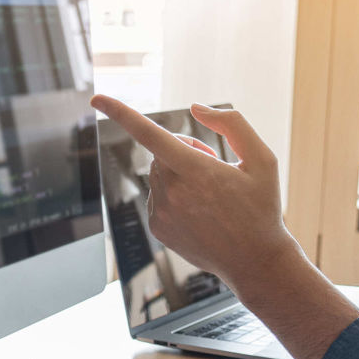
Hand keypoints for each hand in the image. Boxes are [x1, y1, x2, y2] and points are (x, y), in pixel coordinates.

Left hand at [91, 95, 300, 288]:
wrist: (255, 261)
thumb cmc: (262, 207)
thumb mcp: (262, 159)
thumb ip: (232, 124)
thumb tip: (195, 108)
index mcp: (194, 169)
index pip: (149, 133)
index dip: (120, 112)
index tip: (96, 98)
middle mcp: (171, 190)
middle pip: (162, 152)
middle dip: (184, 152)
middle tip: (216, 169)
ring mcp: (161, 212)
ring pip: (159, 174)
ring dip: (179, 174)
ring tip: (211, 195)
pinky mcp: (157, 228)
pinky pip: (157, 197)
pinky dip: (174, 197)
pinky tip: (201, 213)